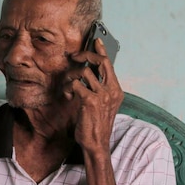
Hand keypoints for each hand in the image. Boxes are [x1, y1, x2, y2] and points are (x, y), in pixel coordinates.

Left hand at [63, 38, 123, 155]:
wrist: (96, 143)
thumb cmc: (97, 124)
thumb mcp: (103, 104)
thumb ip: (100, 89)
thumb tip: (89, 73)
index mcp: (116, 90)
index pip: (109, 64)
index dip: (101, 51)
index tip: (96, 41)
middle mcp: (112, 90)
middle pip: (100, 61)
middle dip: (85, 55)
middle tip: (74, 57)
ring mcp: (102, 95)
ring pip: (83, 72)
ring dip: (71, 77)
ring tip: (68, 87)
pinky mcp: (90, 101)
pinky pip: (75, 85)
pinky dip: (68, 89)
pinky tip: (68, 97)